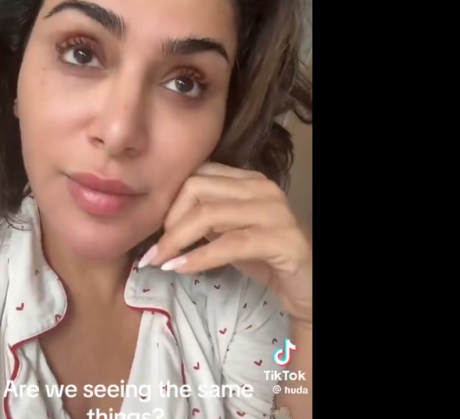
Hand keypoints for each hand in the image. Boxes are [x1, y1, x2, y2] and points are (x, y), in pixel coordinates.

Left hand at [139, 162, 312, 327]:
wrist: (306, 286)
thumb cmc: (264, 258)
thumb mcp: (227, 232)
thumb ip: (202, 218)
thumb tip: (160, 219)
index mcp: (248, 180)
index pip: (196, 174)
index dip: (168, 202)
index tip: (153, 231)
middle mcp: (262, 188)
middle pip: (197, 188)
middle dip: (168, 221)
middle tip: (155, 251)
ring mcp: (276, 212)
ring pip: (210, 214)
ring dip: (177, 240)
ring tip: (160, 261)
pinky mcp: (284, 241)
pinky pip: (230, 244)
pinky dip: (200, 257)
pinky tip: (181, 269)